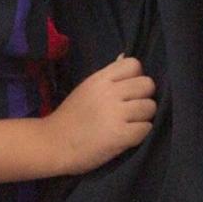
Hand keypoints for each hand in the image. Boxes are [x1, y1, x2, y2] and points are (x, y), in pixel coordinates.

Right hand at [41, 55, 156, 172]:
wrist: (52, 144)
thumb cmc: (70, 117)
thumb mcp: (87, 88)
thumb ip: (108, 75)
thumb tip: (125, 57)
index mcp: (100, 79)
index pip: (134, 64)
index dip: (135, 77)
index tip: (126, 91)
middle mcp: (110, 92)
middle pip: (148, 85)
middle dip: (143, 97)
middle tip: (130, 109)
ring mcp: (116, 114)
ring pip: (150, 107)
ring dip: (143, 117)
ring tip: (128, 124)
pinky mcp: (120, 135)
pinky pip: (146, 128)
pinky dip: (139, 134)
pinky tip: (126, 137)